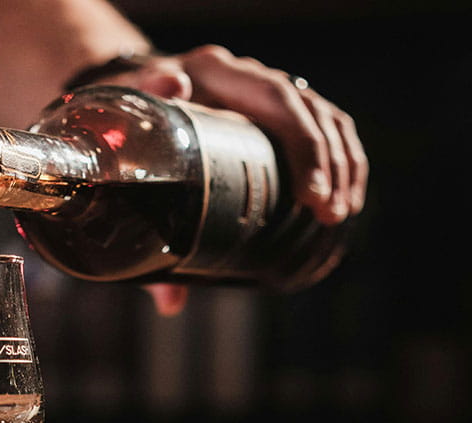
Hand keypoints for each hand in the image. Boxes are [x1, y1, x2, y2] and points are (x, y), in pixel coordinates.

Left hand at [112, 47, 367, 224]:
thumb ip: (144, 228)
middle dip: (325, 163)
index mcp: (209, 71)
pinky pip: (325, 123)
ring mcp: (260, 88)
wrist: (123, 99)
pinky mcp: (273, 109)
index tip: (309, 194)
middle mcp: (241, 74)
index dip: (301, 142)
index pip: (273, 97)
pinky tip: (348, 195)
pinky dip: (344, 158)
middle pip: (306, 107)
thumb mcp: (124, 159)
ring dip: (342, 163)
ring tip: (338, 214)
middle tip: (326, 214)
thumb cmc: (123, 133)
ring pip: (324, 114)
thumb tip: (168, 302)